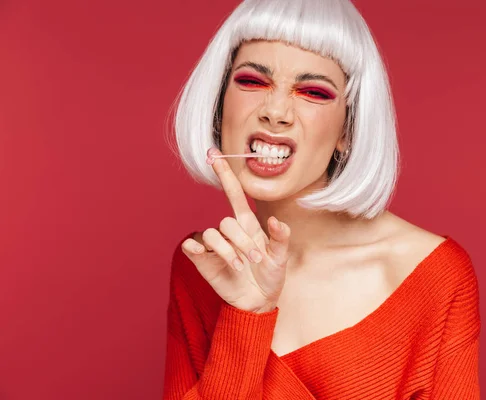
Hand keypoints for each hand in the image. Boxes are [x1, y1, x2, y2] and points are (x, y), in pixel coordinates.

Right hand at [181, 148, 290, 313]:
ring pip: (212, 233)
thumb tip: (275, 220)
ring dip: (227, 250)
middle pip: (227, 221)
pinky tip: (205, 255)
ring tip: (240, 266)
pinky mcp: (203, 259)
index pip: (234, 194)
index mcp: (248, 225)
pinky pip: (192, 245)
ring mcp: (215, 245)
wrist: (258, 301)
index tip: (214, 154)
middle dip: (242, 241)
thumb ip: (281, 237)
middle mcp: (229, 231)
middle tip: (256, 260)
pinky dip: (197, 247)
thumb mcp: (281, 257)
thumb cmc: (270, 275)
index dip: (225, 175)